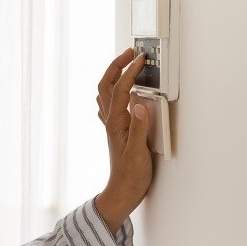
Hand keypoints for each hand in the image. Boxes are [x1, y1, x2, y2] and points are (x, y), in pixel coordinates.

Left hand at [94, 48, 153, 231]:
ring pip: (106, 94)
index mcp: (116, 123)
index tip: (140, 59)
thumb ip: (140, 128)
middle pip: (106, 86)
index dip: (129, 71)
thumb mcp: (138, 153)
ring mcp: (112, 125)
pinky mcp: (118, 130)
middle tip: (130, 52)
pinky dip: (115, 91)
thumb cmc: (130, 176)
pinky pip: (111, 105)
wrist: (122, 192)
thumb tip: (139, 105)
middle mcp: (111, 121)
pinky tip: (123, 91)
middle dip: (116, 66)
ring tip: (126, 63)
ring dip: (114, 75)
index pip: (120, 89)